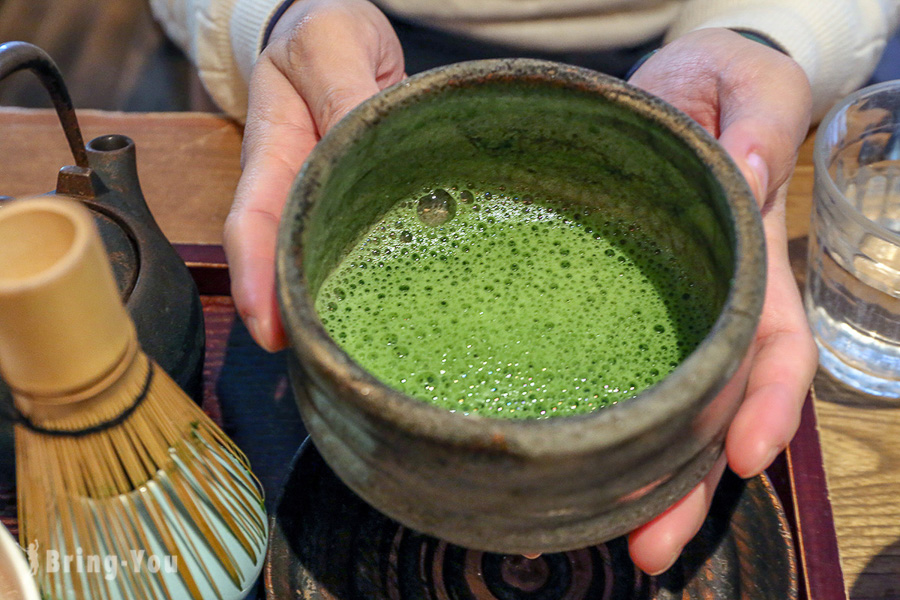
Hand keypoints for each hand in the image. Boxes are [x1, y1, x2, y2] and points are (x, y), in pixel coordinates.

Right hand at [224, 0, 404, 350]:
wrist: (337, 33)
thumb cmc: (325, 34)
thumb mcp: (331, 44)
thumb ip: (340, 89)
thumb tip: (354, 139)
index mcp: (274, 151)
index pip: (254, 221)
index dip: (255, 277)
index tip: (267, 327)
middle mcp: (296, 189)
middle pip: (285, 260)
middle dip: (294, 315)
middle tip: (319, 362)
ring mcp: (328, 202)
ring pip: (323, 262)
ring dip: (332, 307)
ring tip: (354, 354)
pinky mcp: (361, 207)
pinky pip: (363, 247)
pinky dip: (375, 280)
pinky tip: (401, 312)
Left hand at [626, 28, 817, 573]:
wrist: (652, 102)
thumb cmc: (707, 90)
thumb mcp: (745, 84)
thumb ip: (759, 120)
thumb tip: (749, 178)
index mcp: (745, 264)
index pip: (771, 344)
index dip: (765, 401)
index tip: (743, 453)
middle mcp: (702, 308)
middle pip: (709, 409)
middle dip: (690, 482)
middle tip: (650, 544)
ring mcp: (651, 319)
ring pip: (657, 413)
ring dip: (640, 482)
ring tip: (609, 538)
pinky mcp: (598, 317)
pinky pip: (602, 378)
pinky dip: (593, 430)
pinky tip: (563, 473)